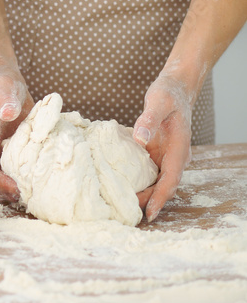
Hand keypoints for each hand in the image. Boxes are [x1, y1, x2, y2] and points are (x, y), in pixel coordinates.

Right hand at [0, 65, 33, 205]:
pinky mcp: (11, 150)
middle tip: (19, 194)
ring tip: (27, 194)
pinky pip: (13, 166)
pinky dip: (21, 176)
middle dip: (1, 186)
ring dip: (11, 184)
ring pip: (1, 172)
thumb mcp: (5, 88)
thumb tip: (8, 114)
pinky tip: (35, 183)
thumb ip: (6, 100)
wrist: (9, 86)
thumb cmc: (4, 85)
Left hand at [133, 72, 193, 222]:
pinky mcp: (157, 153)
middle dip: (148, 201)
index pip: (171, 179)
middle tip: (127, 213)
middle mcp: (175, 156)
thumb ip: (148, 120)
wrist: (175, 89)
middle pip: (163, 185)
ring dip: (144, 194)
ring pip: (156, 181)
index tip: (150, 213)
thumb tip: (140, 139)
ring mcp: (166, 156)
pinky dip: (139, 181)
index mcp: (179, 148)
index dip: (160, 197)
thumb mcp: (157, 102)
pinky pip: (150, 172)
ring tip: (123, 205)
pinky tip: (123, 186)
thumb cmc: (168, 94)